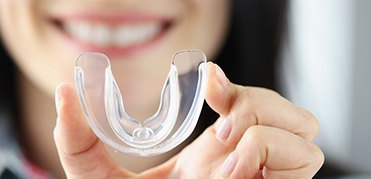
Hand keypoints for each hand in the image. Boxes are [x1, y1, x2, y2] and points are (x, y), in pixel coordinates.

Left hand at [53, 62, 323, 177]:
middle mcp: (250, 164)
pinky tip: (234, 170)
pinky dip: (269, 151)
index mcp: (214, 155)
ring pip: (305, 127)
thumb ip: (81, 142)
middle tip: (214, 131)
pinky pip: (304, 156)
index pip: (250, 105)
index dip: (234, 85)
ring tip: (222, 151)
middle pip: (288, 109)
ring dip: (261, 127)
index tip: (207, 82)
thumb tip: (65, 92)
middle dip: (254, 104)